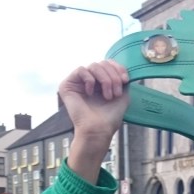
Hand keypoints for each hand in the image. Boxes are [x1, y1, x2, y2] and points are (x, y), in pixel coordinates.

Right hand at [60, 60, 129, 183]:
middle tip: (116, 93)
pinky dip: (90, 80)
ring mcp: (78, 82)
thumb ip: (121, 79)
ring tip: (107, 96)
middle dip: (113, 77)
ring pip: (94, 65)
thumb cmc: (109, 117)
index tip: (125, 80)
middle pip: (102, 63)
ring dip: (105, 80)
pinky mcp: (67, 85)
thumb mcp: (122, 95)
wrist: (99, 130)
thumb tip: (121, 67)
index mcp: (100, 82)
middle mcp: (89, 81)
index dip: (118, 68)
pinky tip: (91, 92)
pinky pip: (81, 70)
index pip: (108, 64)